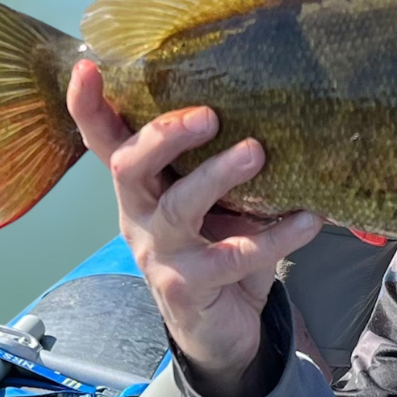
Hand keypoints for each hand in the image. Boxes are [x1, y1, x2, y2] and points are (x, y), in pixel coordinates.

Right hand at [67, 60, 321, 396]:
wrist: (221, 330)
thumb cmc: (218, 247)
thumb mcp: (215, 200)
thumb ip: (221, 160)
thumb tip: (275, 104)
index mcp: (141, 186)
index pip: (104, 140)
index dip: (89, 105)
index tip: (87, 66)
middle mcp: (139, 215)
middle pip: (129, 166)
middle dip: (164, 135)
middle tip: (209, 115)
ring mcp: (158, 253)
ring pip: (178, 207)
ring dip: (217, 175)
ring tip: (256, 151)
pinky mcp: (187, 287)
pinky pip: (232, 256)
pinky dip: (276, 236)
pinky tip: (310, 219)